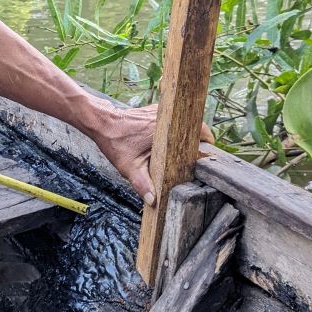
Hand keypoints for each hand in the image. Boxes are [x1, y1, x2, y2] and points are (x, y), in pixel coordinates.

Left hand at [92, 104, 213, 205]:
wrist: (102, 122)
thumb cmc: (114, 142)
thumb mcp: (129, 167)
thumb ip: (142, 184)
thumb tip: (153, 201)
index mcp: (166, 130)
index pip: (199, 130)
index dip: (207, 142)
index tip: (209, 154)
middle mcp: (167, 118)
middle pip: (196, 124)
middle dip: (201, 138)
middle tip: (201, 155)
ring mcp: (162, 111)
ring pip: (186, 120)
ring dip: (190, 132)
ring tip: (191, 149)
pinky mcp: (155, 110)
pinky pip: (174, 118)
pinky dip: (178, 127)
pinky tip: (175, 140)